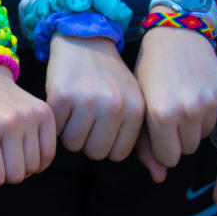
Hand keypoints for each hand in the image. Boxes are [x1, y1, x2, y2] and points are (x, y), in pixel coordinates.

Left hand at [0, 63, 55, 189]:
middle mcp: (9, 122)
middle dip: (4, 174)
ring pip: (33, 168)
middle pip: (16, 176)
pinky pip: (49, 154)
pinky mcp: (45, 112)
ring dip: (21, 167)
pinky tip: (24, 151)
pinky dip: (38, 160)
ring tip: (8, 153)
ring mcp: (30, 116)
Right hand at [46, 34, 143, 160]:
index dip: (105, 142)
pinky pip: (56, 129)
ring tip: (76, 109)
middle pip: (96, 153)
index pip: (117, 154)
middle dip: (87, 140)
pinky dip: (57, 120)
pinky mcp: (62, 96)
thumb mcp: (133, 101)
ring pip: (74, 144)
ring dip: (70, 131)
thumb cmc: (109, 76)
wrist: (84, 38)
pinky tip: (65, 100)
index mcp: (136, 110)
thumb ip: (145, 141)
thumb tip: (160, 177)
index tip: (103, 123)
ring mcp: (87, 101)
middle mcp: (114, 106)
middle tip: (87, 117)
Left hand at [135, 25, 216, 168]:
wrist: (176, 35)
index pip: (169, 158)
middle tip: (170, 112)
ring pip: (204, 136)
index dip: (163, 147)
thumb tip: (158, 178)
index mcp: (161, 115)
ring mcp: (210, 102)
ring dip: (194, 126)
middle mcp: (188, 110)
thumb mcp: (141, 106)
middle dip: (179, 138)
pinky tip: (197, 92)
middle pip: (188, 149)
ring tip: (183, 100)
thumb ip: (145, 146)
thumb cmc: (150, 73)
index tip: (158, 131)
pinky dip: (209, 112)